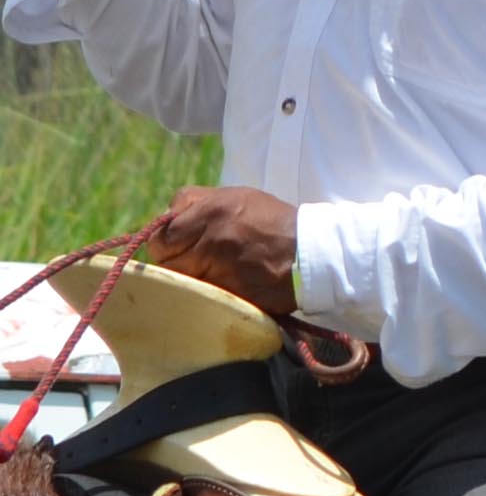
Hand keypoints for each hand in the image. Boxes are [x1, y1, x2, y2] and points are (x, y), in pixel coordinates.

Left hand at [138, 185, 300, 316]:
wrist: (313, 252)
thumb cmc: (271, 221)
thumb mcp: (235, 196)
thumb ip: (195, 201)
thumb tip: (164, 218)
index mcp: (212, 212)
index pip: (161, 237)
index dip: (165, 244)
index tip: (176, 247)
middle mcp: (214, 241)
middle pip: (167, 264)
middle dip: (176, 264)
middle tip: (194, 262)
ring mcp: (223, 271)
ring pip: (184, 284)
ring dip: (192, 281)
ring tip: (212, 274)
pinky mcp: (234, 295)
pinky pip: (205, 299)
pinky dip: (210, 295)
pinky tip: (225, 286)